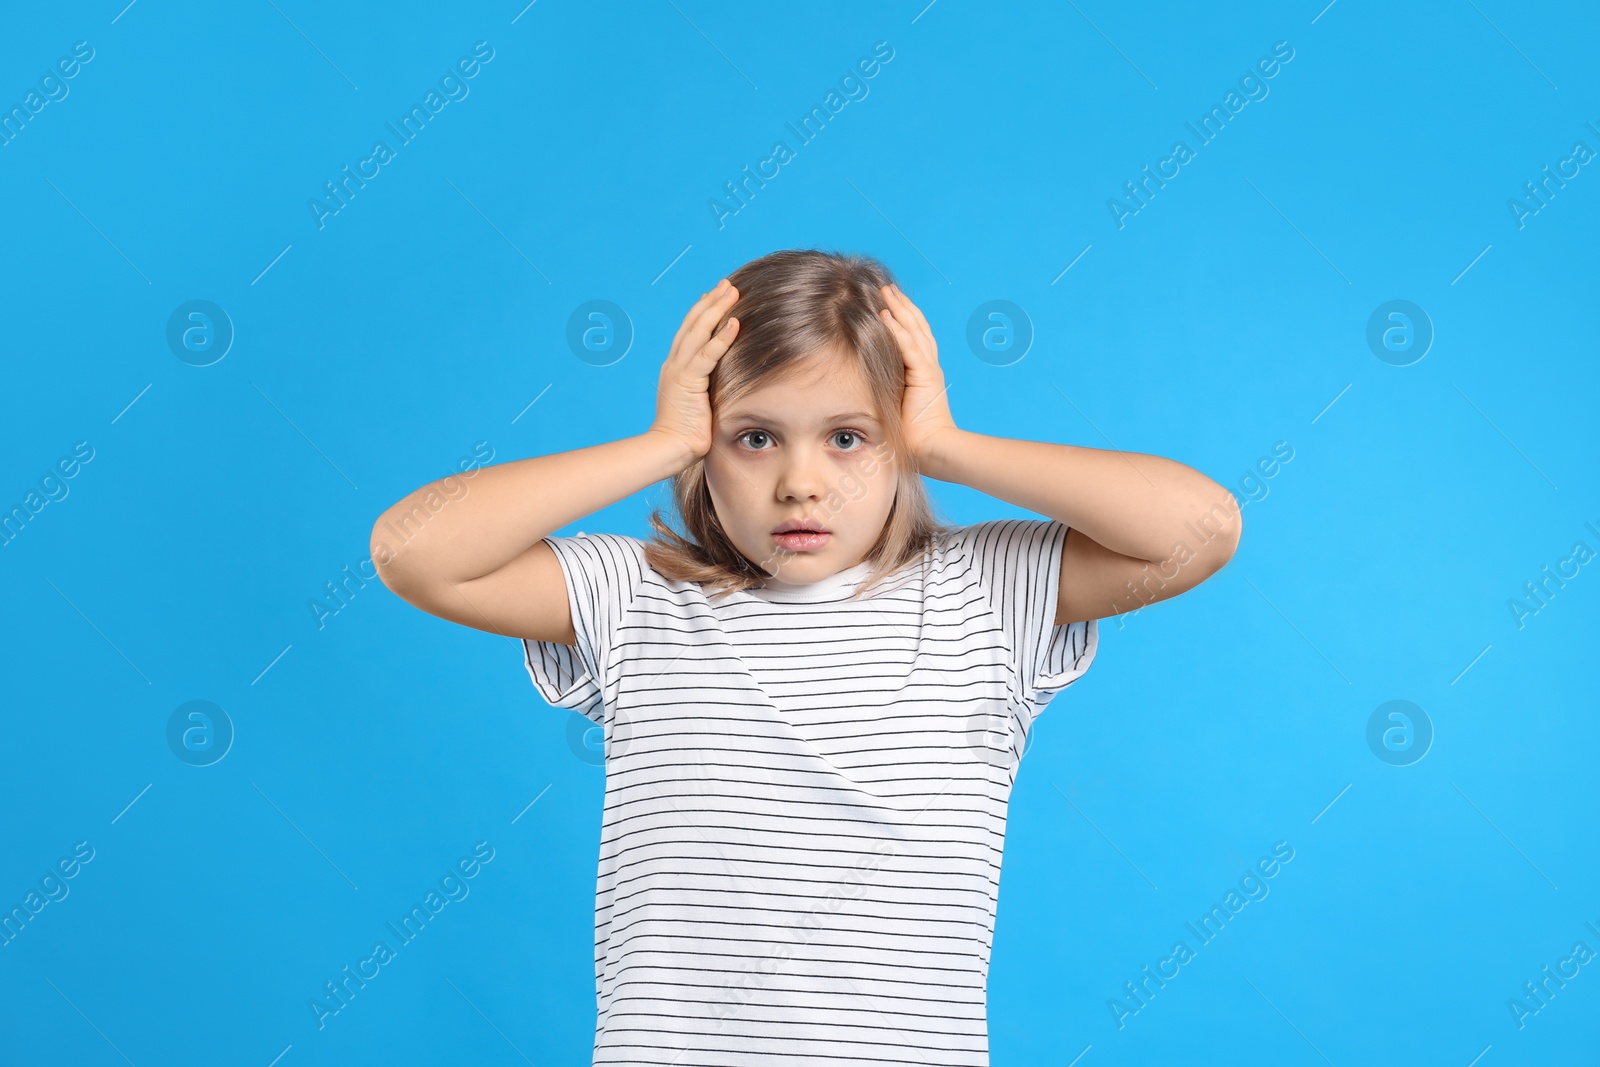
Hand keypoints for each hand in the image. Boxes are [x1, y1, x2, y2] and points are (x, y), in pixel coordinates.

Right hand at [648, 279, 739, 461]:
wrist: (670, 449)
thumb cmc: (686, 434)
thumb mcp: (698, 403)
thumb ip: (707, 388)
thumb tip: (724, 384)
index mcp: (675, 369)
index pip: (689, 333)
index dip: (702, 312)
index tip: (715, 296)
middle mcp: (674, 364)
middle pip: (693, 324)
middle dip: (711, 302)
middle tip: (728, 284)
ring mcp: (678, 371)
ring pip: (698, 332)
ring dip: (716, 309)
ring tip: (733, 291)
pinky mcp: (687, 381)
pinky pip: (707, 354)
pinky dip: (721, 337)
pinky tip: (734, 322)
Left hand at [879, 283, 957, 466]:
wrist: (932, 450)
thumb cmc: (912, 438)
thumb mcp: (894, 406)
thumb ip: (884, 391)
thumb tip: (858, 387)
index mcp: (923, 373)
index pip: (914, 338)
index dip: (903, 319)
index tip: (888, 304)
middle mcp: (928, 367)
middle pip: (917, 327)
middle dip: (902, 305)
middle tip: (887, 288)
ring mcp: (928, 369)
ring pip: (914, 330)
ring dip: (899, 309)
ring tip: (886, 292)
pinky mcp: (924, 375)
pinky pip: (909, 347)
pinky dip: (898, 329)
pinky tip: (886, 315)